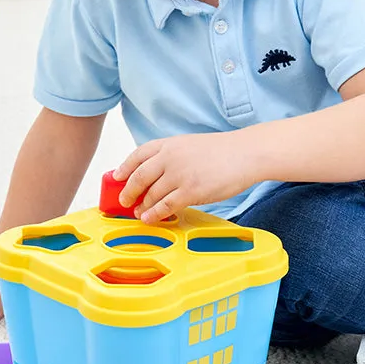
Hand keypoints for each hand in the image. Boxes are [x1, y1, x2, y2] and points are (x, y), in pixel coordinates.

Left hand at [113, 132, 257, 223]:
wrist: (246, 154)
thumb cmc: (223, 152)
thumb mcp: (190, 145)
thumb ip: (172, 156)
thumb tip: (155, 174)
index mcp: (169, 144)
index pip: (138, 155)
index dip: (124, 168)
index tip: (118, 177)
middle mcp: (170, 158)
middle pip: (139, 177)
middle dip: (128, 192)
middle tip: (125, 201)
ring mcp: (179, 175)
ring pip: (151, 195)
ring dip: (142, 207)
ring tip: (140, 213)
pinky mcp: (190, 192)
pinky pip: (164, 207)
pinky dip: (154, 215)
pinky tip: (150, 219)